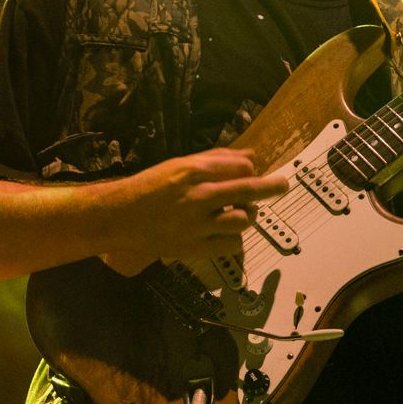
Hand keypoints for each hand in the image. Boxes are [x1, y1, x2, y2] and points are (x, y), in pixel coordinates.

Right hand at [102, 148, 288, 272]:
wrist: (120, 218)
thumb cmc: (150, 187)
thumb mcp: (179, 164)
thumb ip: (216, 160)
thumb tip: (251, 155)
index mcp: (193, 171)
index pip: (240, 166)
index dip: (251, 168)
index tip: (252, 170)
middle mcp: (198, 196)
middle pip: (249, 190)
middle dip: (271, 186)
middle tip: (282, 184)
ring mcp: (198, 224)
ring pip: (243, 219)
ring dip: (247, 214)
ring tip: (239, 211)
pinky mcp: (196, 248)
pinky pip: (232, 243)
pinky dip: (234, 236)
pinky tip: (224, 230)